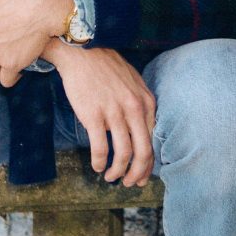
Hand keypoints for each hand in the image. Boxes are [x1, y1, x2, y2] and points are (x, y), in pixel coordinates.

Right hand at [43, 39, 155, 186]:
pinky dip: (100, 162)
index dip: (148, 162)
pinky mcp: (94, 115)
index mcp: (146, 102)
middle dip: (138, 173)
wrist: (82, 51)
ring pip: (123, 154)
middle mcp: (134, 109)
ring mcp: (114, 113)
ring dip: (118, 172)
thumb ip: (140, 105)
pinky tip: (97, 166)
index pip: (152, 140)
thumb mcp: (133, 83)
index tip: (142, 174)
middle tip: (130, 183)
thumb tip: (141, 130)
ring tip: (111, 177)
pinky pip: (101, 148)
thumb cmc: (106, 67)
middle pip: (143, 152)